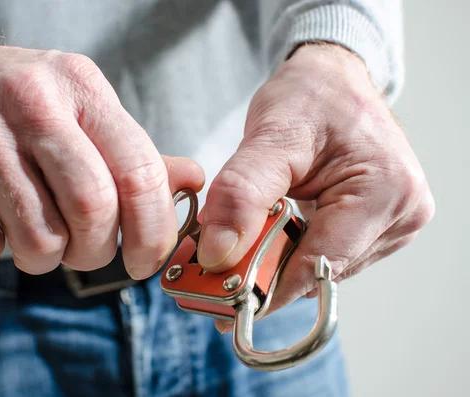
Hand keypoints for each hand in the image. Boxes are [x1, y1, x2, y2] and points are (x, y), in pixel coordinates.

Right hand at [0, 30, 203, 276]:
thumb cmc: (14, 104)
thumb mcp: (79, 109)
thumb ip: (133, 152)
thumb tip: (192, 182)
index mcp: (80, 89)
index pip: (139, 171)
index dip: (153, 232)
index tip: (145, 260)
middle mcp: (31, 103)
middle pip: (92, 209)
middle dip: (95, 252)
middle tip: (83, 250)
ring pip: (37, 238)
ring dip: (43, 256)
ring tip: (33, 233)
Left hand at [197, 43, 434, 329]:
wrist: (331, 79)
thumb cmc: (310, 96)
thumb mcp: (271, 135)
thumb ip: (241, 194)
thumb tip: (218, 255)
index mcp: (384, 191)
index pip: (320, 264)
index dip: (269, 288)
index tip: (224, 305)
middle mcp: (401, 213)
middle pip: (322, 270)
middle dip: (269, 273)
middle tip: (219, 271)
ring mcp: (394, 221)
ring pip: (324, 267)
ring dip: (281, 261)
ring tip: (243, 244)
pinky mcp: (379, 223)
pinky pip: (330, 252)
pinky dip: (295, 249)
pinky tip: (271, 235)